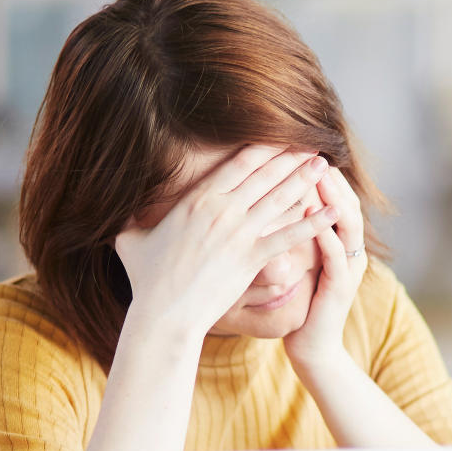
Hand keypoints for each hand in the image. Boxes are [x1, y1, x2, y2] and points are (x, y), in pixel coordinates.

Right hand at [114, 146, 337, 341]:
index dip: (263, 147)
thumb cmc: (147, 280)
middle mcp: (221, 210)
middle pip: (264, 174)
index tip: (281, 136)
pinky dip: (314, 222)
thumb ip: (131, 218)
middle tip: (313, 141)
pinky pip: (289, 235)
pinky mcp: (252, 258)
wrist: (164, 314)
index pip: (238, 164)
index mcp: (196, 199)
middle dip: (290, 156)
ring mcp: (239, 233)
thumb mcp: (129, 239)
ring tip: (325, 164)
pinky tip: (334, 210)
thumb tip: (117, 207)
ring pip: (280, 198)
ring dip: (305, 178)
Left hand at [283, 166, 366, 370]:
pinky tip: (307, 218)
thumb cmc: (298, 304)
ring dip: (333, 199)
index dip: (320, 174)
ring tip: (318, 176)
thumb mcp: (297, 261)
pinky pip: (336, 257)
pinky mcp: (340, 290)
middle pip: (347, 203)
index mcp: (339, 243)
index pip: (334, 198)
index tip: (299, 149)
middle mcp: (350, 252)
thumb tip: (270, 199)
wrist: (311, 348)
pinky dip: (324, 235)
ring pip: (348, 225)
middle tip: (312, 151)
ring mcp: (349, 270)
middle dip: (330, 178)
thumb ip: (292, 232)